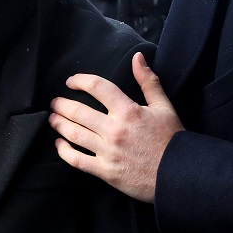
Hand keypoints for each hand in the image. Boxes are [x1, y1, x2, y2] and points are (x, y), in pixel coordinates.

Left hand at [48, 51, 183, 202]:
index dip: (81, 81)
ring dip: (59, 124)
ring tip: (53, 119)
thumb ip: (148, 81)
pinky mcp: (105, 171)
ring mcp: (108, 152)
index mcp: (128, 111)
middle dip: (61, 105)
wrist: (179, 174)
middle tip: (54, 102)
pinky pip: (77, 160)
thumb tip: (137, 58)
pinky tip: (59, 145)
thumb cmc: (172, 140)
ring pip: (74, 134)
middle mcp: (114, 130)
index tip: (71, 81)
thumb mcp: (164, 107)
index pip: (98, 87)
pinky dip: (64, 152)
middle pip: (78, 112)